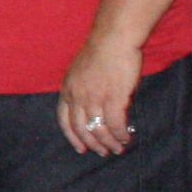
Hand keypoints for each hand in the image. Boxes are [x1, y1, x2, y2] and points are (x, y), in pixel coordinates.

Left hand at [57, 38, 144, 155]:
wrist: (113, 39)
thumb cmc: (102, 52)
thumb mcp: (82, 72)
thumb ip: (84, 90)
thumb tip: (94, 108)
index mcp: (67, 89)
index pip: (63, 120)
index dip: (72, 136)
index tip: (80, 149)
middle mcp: (77, 96)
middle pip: (81, 128)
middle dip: (92, 144)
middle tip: (103, 153)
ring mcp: (94, 97)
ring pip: (99, 129)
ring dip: (110, 143)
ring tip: (118, 149)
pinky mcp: (113, 98)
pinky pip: (115, 124)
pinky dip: (121, 134)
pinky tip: (127, 138)